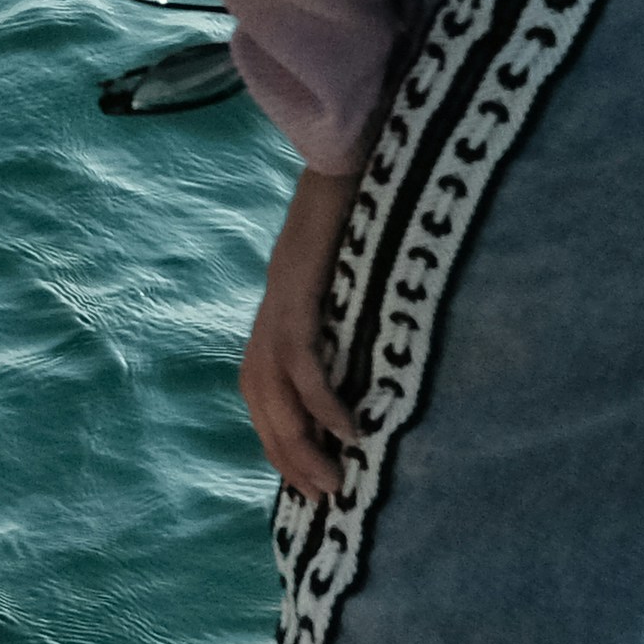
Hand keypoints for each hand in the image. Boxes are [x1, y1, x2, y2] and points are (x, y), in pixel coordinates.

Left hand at [241, 159, 356, 501]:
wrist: (350, 145)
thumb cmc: (362, 205)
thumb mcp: (353, 268)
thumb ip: (354, 308)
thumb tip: (384, 352)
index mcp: (279, 307)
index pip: (261, 387)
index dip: (277, 435)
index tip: (304, 479)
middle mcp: (270, 308)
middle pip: (258, 398)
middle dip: (285, 455)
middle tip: (322, 499)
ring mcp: (280, 298)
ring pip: (272, 390)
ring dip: (299, 443)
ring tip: (333, 483)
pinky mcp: (298, 287)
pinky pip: (303, 357)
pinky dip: (320, 400)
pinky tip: (347, 430)